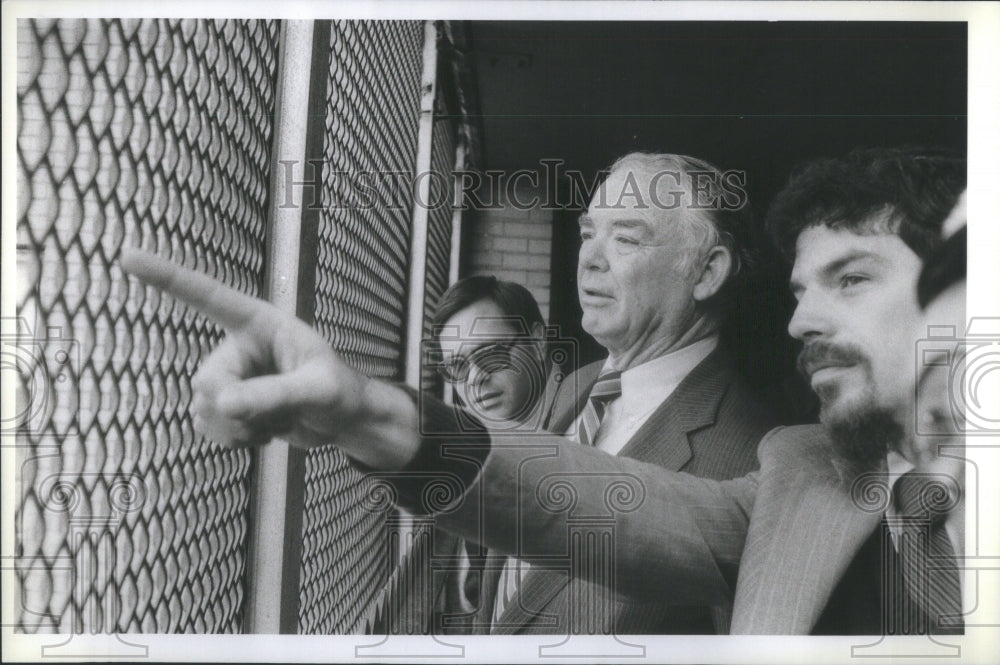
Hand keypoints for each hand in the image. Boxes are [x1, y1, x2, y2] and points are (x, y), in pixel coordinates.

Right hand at [120, 248, 418, 466]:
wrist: (343, 420)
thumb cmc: (339, 391)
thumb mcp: (317, 390)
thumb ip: (274, 395)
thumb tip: (222, 403)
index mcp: (259, 323)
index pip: (209, 297)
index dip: (168, 278)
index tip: (127, 257)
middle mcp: (238, 346)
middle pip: (207, 381)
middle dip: (237, 409)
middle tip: (276, 416)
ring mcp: (230, 376)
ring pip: (204, 408)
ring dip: (241, 428)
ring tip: (277, 420)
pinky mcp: (227, 404)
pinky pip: (208, 426)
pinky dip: (236, 439)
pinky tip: (264, 433)